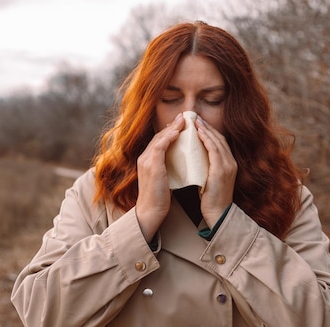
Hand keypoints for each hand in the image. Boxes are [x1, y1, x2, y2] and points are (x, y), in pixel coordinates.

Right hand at [136, 113, 184, 240]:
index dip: (170, 131)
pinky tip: (178, 131)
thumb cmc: (159, 198)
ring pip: (159, 138)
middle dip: (172, 125)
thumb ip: (168, 168)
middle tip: (185, 116)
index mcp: (146, 160)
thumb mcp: (163, 179)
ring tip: (184, 120)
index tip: (182, 124)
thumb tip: (181, 162)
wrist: (150, 211)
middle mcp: (144, 158)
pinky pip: (160, 146)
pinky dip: (169, 137)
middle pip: (158, 136)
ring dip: (172, 127)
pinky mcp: (151, 165)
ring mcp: (146, 161)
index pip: (158, 141)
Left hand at [195, 116, 237, 227]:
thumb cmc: (211, 199)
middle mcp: (231, 162)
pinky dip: (206, 139)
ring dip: (205, 129)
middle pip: (219, 138)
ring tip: (194, 121)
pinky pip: (214, 149)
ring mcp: (228, 165)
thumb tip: (195, 158)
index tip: (198, 123)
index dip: (209, 131)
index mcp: (229, 163)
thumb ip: (207, 167)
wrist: (218, 213)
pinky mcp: (222, 170)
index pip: (220, 142)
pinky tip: (198, 132)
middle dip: (207, 126)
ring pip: (217, 141)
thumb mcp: (210, 179)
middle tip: (194, 117)